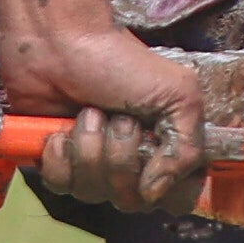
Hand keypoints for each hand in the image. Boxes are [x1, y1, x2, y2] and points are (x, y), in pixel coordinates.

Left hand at [1, 9, 216, 220]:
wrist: (59, 41)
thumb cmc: (119, 60)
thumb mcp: (178, 93)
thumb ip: (187, 148)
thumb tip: (154, 194)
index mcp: (166, 148)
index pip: (178, 199)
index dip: (169, 190)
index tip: (157, 158)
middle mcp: (132, 162)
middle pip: (132, 201)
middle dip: (121, 159)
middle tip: (119, 119)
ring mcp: (93, 164)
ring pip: (93, 194)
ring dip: (90, 150)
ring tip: (88, 113)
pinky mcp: (56, 161)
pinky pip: (60, 186)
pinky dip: (60, 157)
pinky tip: (60, 131)